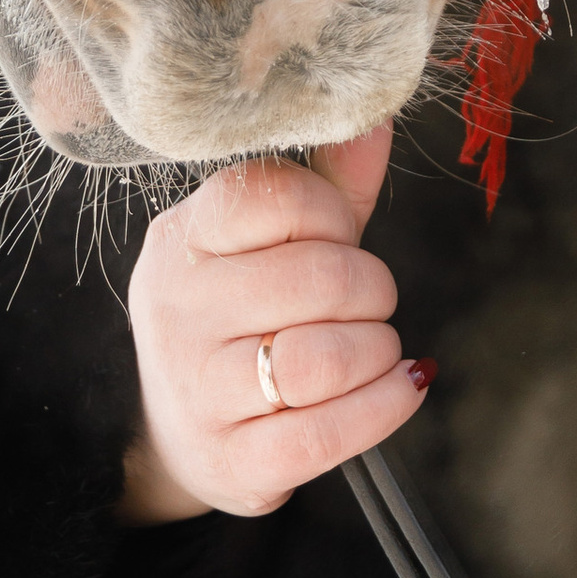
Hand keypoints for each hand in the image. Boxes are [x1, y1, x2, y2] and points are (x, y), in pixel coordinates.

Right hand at [120, 125, 429, 523]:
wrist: (184, 432)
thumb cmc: (249, 316)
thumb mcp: (279, 241)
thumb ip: (331, 180)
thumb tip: (378, 115)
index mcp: (183, 238)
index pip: (275, 195)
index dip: (333, 215)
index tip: (339, 236)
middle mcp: (177, 311)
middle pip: (319, 278)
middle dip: (372, 288)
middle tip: (369, 299)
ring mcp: (197, 392)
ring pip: (325, 358)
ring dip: (378, 348)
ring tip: (374, 346)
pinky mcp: (232, 462)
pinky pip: (330, 433)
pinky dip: (387, 405)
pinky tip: (400, 386)